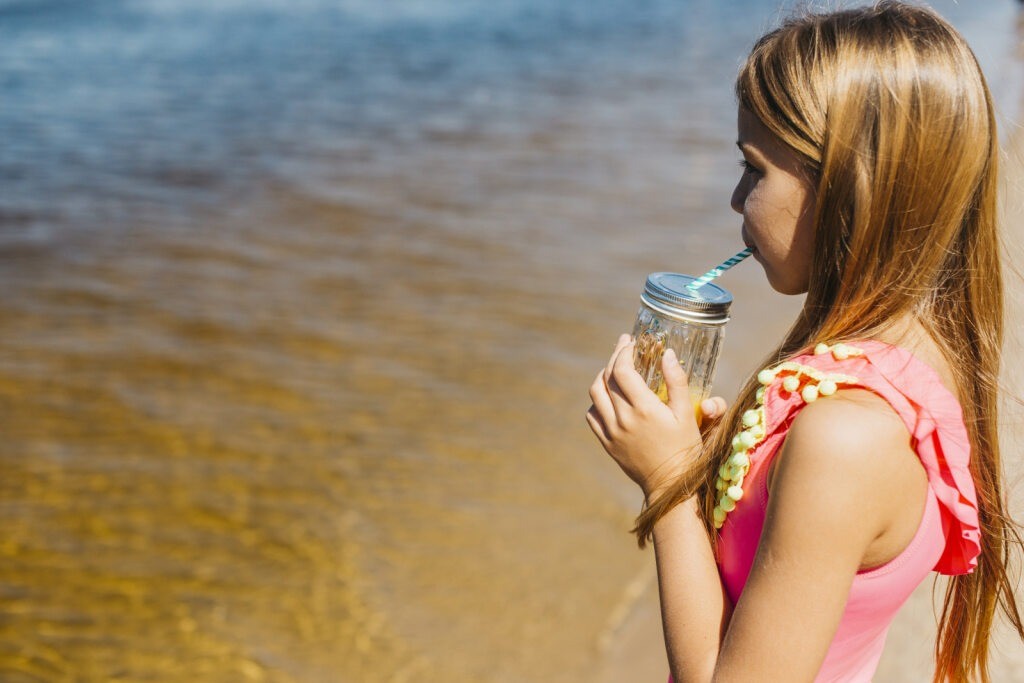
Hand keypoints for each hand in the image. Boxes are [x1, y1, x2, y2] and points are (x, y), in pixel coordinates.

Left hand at [586, 334, 709, 498]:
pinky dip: (597, 400)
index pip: (623, 369)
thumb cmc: (684, 448)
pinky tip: (609, 396)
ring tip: (614, 368)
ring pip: (595, 394)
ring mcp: (611, 431)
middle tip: (624, 347)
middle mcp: (622, 418)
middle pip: (607, 377)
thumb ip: (677, 381)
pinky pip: (592, 415)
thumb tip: (667, 354)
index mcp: (643, 408)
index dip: (624, 351)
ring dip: (602, 376)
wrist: (670, 485)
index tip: (631, 341)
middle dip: (614, 357)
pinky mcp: (606, 443)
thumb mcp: (688, 414)